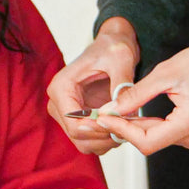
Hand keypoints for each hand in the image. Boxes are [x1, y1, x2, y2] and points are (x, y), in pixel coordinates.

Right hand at [47, 16, 140, 154]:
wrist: (112, 46)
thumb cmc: (113, 48)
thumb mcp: (121, 60)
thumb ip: (122, 85)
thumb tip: (123, 111)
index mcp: (61, 87)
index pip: (74, 124)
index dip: (99, 130)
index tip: (122, 124)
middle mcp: (58, 103)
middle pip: (78, 136)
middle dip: (105, 136)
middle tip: (130, 127)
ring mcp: (66, 113)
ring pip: (84, 142)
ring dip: (107, 139)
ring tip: (129, 124)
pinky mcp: (78, 119)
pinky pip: (90, 139)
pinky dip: (107, 138)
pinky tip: (123, 124)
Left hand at [97, 27, 188, 155]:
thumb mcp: (166, 72)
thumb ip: (136, 95)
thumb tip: (111, 109)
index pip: (147, 142)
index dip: (122, 131)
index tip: (104, 118)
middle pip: (152, 142)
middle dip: (128, 127)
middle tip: (107, 111)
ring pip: (160, 139)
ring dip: (141, 126)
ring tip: (127, 108)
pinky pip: (171, 135)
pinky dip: (155, 125)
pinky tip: (147, 112)